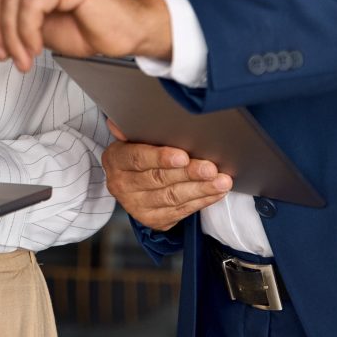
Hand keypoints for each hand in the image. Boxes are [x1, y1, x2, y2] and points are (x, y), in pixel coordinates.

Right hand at [103, 120, 231, 231]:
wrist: (133, 183)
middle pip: (158, 179)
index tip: (183, 156)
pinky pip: (181, 210)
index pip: (137, 159)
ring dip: (200, 189)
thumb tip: (137, 117)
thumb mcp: (134, 139)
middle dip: (188, 174)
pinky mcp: (153, 219)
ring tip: (222, 181)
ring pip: (172, 197)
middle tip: (210, 168)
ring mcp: (136, 205)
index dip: (160, 157)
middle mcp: (121, 185)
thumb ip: (136, 129)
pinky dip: (202, 200)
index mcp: (115, 160)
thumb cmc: (140, 153)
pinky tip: (217, 192)